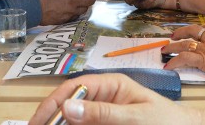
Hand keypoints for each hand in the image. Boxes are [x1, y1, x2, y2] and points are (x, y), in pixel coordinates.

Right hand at [29, 73, 198, 124]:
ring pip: (74, 119)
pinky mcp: (105, 124)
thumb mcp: (134, 116)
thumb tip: (68, 107)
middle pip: (70, 104)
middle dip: (52, 117)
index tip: (39, 120)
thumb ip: (102, 113)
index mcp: (111, 84)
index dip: (54, 102)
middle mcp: (104, 96)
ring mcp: (104, 113)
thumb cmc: (165, 120)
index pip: (75, 87)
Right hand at [31, 0, 95, 23]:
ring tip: (79, 0)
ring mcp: (70, 12)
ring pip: (85, 9)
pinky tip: (71, 8)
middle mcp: (74, 1)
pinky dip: (76, 11)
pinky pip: (76, 16)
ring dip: (84, 4)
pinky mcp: (65, 20)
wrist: (29, 5)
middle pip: (91, 0)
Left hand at [162, 23, 204, 81]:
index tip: (199, 29)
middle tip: (174, 35)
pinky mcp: (202, 59)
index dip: (202, 28)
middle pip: (192, 30)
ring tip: (164, 49)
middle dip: (181, 32)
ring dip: (172, 46)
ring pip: (184, 43)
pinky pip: (183, 59)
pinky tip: (168, 66)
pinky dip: (174, 62)